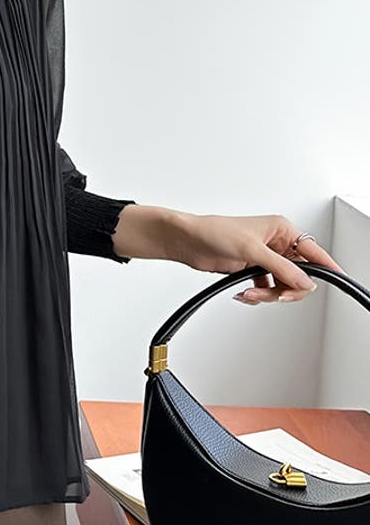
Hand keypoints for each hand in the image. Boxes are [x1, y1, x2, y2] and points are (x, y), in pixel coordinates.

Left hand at [171, 212, 346, 303]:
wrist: (186, 241)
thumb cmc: (213, 232)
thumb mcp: (251, 250)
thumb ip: (281, 268)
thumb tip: (304, 281)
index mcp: (281, 230)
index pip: (313, 251)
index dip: (326, 266)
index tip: (339, 278)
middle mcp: (275, 243)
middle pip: (298, 274)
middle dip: (286, 287)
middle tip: (277, 294)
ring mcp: (263, 258)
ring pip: (281, 284)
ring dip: (267, 293)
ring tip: (249, 292)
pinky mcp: (250, 269)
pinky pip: (265, 288)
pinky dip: (257, 294)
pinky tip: (243, 293)